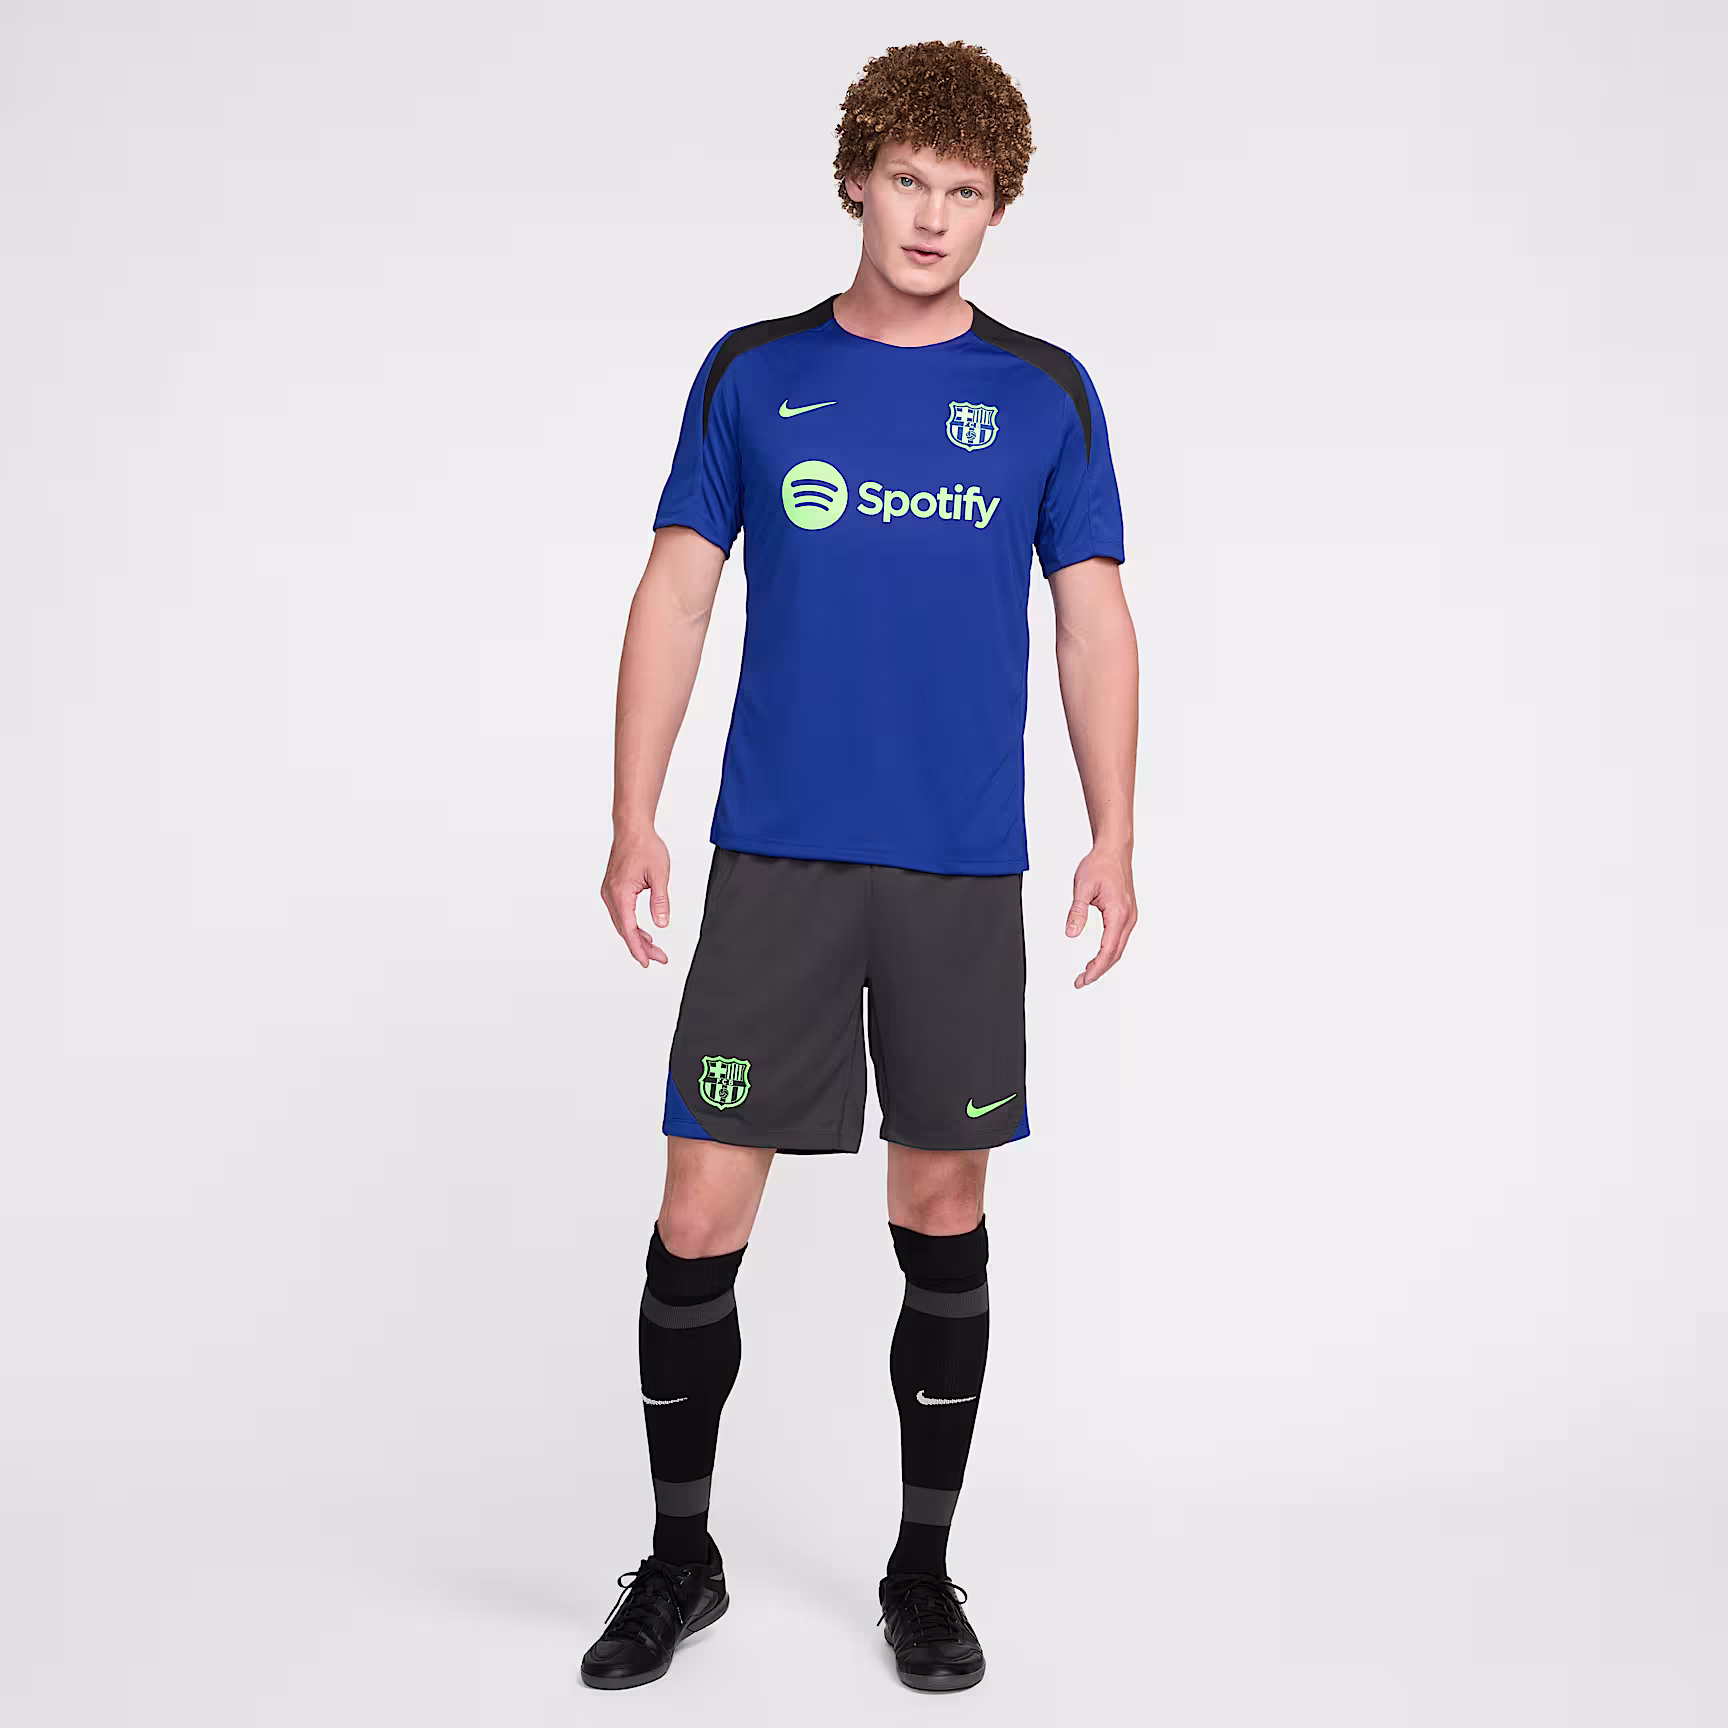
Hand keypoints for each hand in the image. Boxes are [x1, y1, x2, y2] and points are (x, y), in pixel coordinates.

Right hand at [601, 826, 671, 967]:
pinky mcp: (612, 889)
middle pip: (625, 930)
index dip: (639, 949)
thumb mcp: (659, 875)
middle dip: (641, 947)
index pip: (629, 930)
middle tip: (659, 958)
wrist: (632, 829)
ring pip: (622, 923)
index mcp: (620, 893)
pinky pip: (620, 914)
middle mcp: (610, 895)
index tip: (647, 962)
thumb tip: (661, 924)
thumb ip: (660, 901)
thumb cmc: (645, 846)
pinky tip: (643, 932)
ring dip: (637, 937)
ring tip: (654, 948)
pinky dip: (631, 925)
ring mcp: (609, 892)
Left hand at [1064, 842, 1136, 987]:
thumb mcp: (1082, 887)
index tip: (1083, 979)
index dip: (1095, 969)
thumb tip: (1071, 934)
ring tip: (1086, 971)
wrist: (1114, 851)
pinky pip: (1119, 939)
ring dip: (1104, 962)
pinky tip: (1098, 955)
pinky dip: (1109, 952)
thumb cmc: (1100, 865)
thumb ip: (1077, 912)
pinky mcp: (1127, 914)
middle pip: (1115, 954)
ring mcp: (1130, 916)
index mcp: (1118, 913)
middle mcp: (1128, 918)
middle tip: (1081, 981)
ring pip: (1118, 948)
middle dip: (1098, 970)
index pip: (1107, 950)